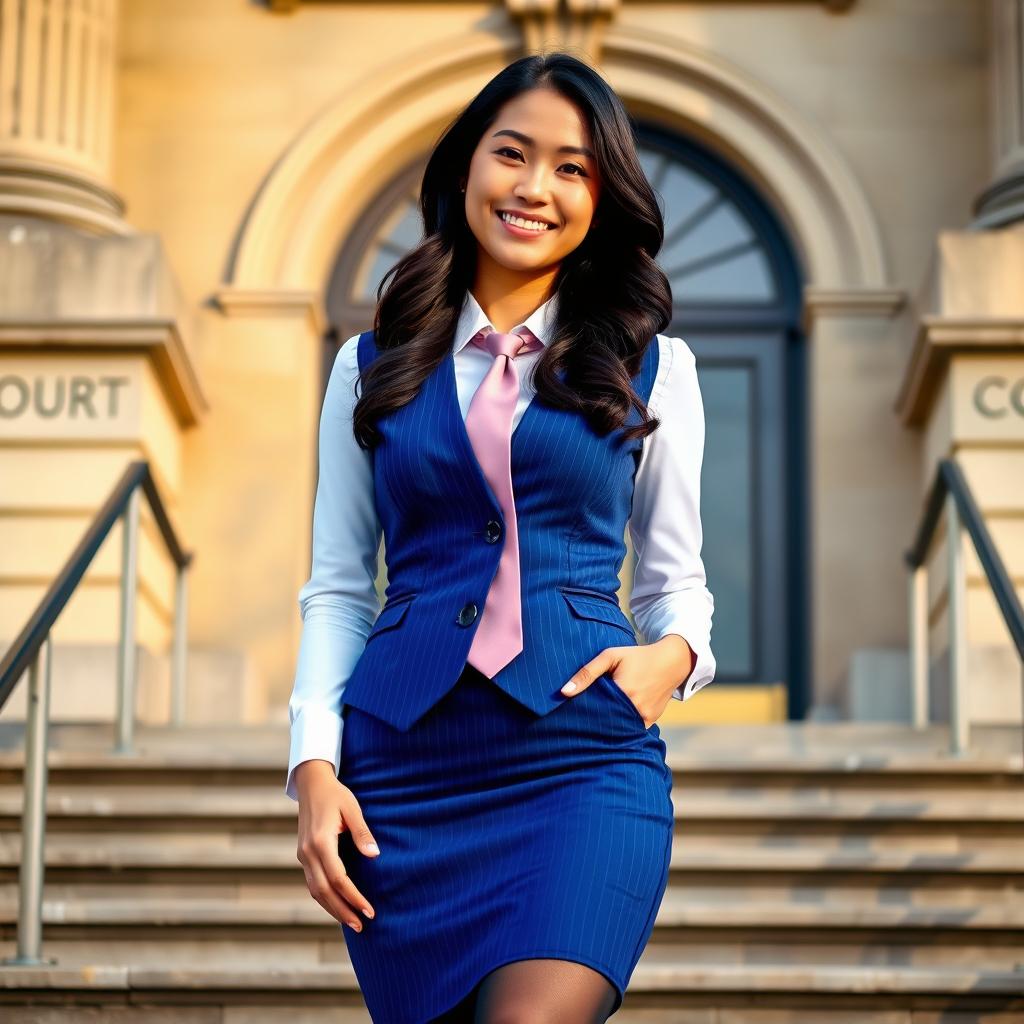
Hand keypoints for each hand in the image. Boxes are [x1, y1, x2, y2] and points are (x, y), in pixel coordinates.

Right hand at [294, 759, 378, 931]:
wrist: (311, 784)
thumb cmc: (335, 795)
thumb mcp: (352, 809)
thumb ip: (362, 833)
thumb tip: (374, 855)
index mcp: (320, 842)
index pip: (338, 879)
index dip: (353, 897)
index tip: (369, 910)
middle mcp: (307, 853)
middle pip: (323, 892)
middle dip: (342, 911)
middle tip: (362, 925)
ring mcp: (303, 855)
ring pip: (315, 891)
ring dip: (332, 909)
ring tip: (352, 921)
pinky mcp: (303, 856)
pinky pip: (313, 883)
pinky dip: (325, 898)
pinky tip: (338, 904)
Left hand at [559, 635, 694, 727]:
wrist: (670, 662)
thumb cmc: (637, 656)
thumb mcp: (610, 656)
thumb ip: (587, 673)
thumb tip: (564, 692)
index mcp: (624, 692)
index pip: (595, 711)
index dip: (584, 713)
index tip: (574, 714)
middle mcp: (636, 709)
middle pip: (606, 722)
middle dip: (594, 721)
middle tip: (581, 719)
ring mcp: (645, 717)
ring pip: (619, 727)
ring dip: (608, 724)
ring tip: (596, 719)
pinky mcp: (651, 721)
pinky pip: (631, 728)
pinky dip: (622, 724)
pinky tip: (613, 718)